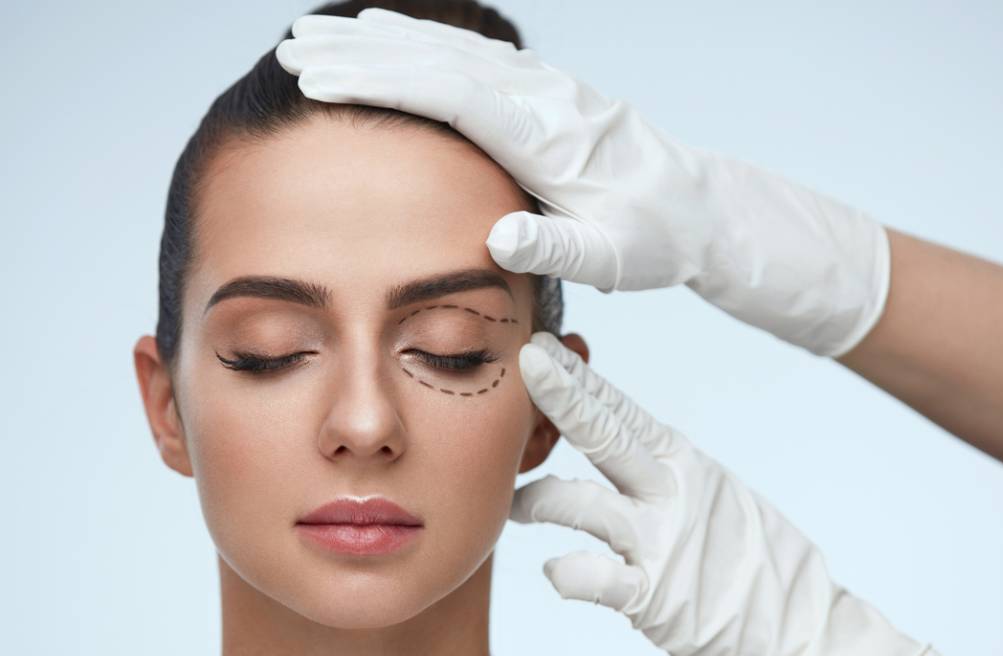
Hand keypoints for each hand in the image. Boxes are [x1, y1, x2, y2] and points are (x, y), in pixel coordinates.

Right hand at [275, 9, 889, 356]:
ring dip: (383, 41)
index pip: (450, 94)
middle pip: (438, 58)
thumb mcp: (611, 259)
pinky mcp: (545, 94)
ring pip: (451, 49)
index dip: (381, 81)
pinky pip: (473, 58)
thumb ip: (556, 247)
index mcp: (547, 136)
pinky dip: (423, 46)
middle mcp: (542, 98)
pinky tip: (392, 41)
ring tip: (320, 37)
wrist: (698, 210)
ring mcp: (544, 89)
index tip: (319, 75)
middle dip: (361, 51)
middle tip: (291, 48)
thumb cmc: (653, 240)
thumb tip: (497, 237)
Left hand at [508, 332, 966, 655]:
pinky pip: (596, 578)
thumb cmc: (755, 564)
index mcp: (684, 464)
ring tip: (510, 503)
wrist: (806, 631)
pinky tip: (553, 570)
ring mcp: (662, 542)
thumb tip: (617, 443)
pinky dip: (568, 573)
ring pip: (584, 504)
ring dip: (539, 499)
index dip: (580, 379)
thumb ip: (664, 472)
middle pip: (606, 435)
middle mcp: (673, 493)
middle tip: (526, 362)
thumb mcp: (714, 497)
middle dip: (563, 397)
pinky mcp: (654, 596)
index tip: (543, 347)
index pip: (623, 411)